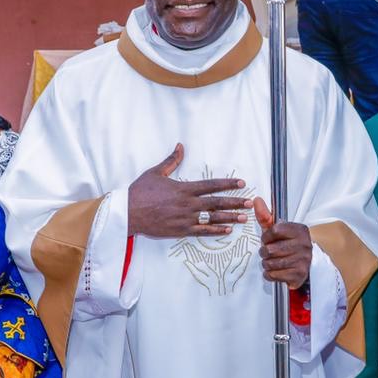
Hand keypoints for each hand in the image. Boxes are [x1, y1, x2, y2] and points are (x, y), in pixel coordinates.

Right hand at [127, 143, 252, 237]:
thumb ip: (171, 161)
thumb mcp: (155, 173)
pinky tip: (227, 230)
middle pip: (217, 203)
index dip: (228, 184)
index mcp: (184, 189)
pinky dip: (216, 231)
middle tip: (249, 202)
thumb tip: (180, 146)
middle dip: (235, 202)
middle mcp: (188, 204)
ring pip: (213, 218)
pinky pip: (202, 232)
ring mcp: (185, 219)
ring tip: (243, 217)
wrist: (128, 213)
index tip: (241, 183)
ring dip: (230, 217)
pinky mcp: (180, 231)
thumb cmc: (140, 192)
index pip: (211, 185)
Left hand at [254, 198, 311, 287]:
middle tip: (268, 252)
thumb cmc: (289, 245)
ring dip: (267, 264)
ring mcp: (303, 260)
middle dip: (264, 252)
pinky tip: (276, 270)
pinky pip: (274, 275)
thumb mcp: (277, 230)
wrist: (305, 263)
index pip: (274, 231)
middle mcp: (304, 244)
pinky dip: (270, 274)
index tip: (268, 239)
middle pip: (270, 249)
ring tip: (272, 261)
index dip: (266, 237)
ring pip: (270, 263)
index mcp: (299, 230)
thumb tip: (256, 200)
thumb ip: (265, 216)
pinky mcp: (299, 274)